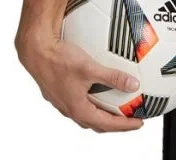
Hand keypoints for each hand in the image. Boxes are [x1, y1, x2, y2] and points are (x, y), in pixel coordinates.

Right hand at [17, 35, 144, 132]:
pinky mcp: (59, 91)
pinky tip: (95, 90)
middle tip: (129, 119)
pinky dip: (92, 102)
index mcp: (78, 109)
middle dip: (115, 124)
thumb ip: (113, 77)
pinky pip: (79, 102)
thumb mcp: (90, 68)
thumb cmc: (59, 60)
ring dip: (102, 114)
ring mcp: (63, 101)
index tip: (139, 122)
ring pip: (86, 114)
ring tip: (115, 107)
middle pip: (97, 123)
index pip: (107, 124)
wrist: (36, 51)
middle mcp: (69, 109)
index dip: (125, 125)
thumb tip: (133, 84)